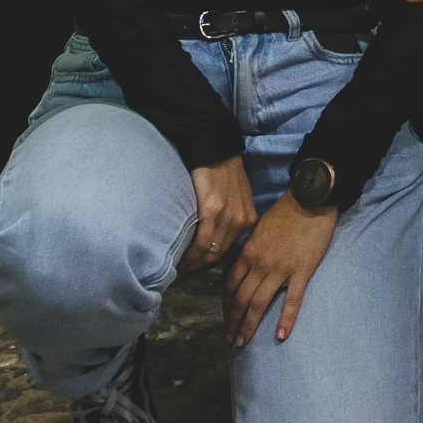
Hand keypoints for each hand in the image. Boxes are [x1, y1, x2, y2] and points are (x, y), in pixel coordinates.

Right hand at [179, 154, 255, 272]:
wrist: (215, 149)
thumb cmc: (223, 173)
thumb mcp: (236, 198)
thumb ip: (230, 217)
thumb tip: (214, 239)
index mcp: (247, 218)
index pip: (228, 250)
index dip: (209, 262)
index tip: (193, 269)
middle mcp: (240, 220)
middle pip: (218, 255)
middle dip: (197, 267)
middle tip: (179, 272)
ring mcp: (228, 216)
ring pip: (209, 252)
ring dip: (191, 263)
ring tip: (175, 268)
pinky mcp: (213, 209)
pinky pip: (201, 241)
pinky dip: (189, 254)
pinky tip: (178, 258)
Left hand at [222, 195, 336, 346]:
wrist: (310, 199)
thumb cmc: (286, 212)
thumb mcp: (259, 229)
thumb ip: (250, 251)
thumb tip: (244, 268)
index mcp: (248, 254)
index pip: (230, 287)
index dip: (226, 307)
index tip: (226, 320)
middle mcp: (259, 264)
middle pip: (241, 300)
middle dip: (233, 322)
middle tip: (230, 340)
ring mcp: (280, 269)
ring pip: (259, 304)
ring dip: (249, 326)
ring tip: (243, 342)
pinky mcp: (301, 270)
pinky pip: (292, 299)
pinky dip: (286, 319)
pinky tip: (280, 335)